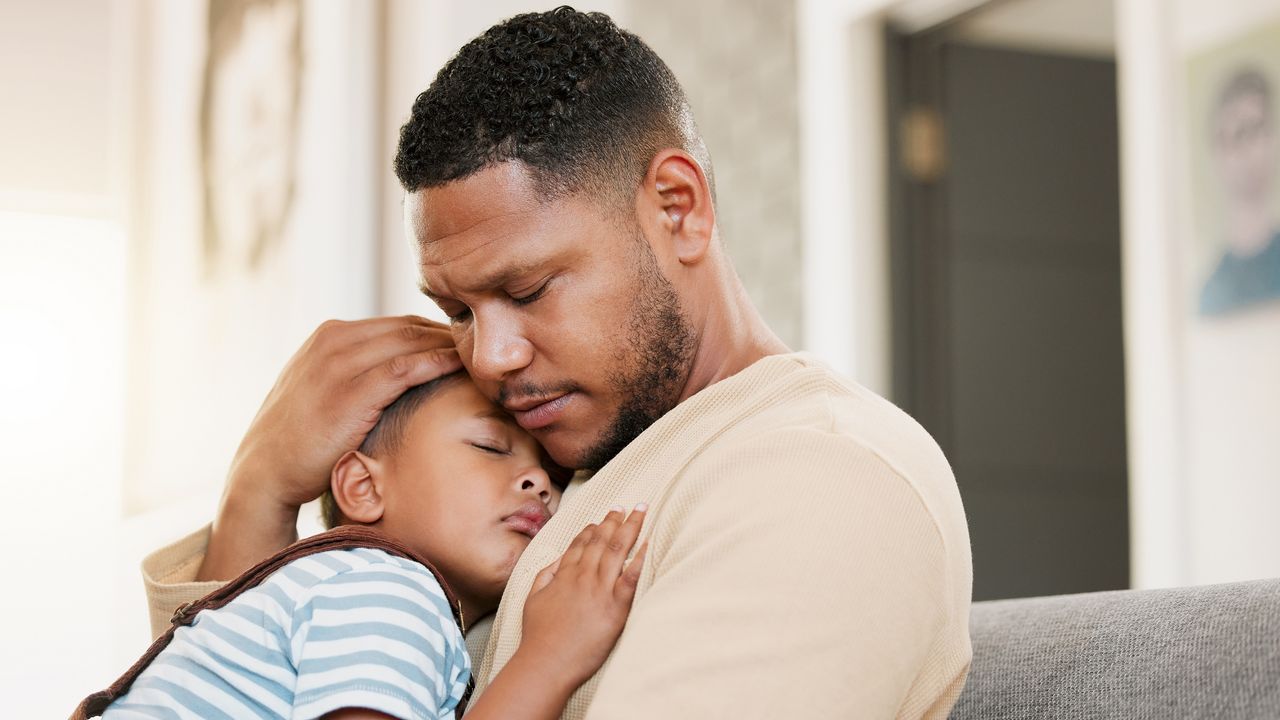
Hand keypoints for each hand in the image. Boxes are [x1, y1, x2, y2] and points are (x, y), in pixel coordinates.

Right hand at [200, 316, 461, 579]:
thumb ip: (360, 375)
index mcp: (330, 335)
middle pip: (410, 326)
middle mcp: (334, 340)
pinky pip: (404, 367)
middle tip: (488, 349)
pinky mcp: (350, 390)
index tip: (469, 349)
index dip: (437, 334)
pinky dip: (436, 361)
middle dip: (450, 335)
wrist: (265, 472)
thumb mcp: (326, 391)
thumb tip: (405, 375)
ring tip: (485, 356)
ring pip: (411, 340)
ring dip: (450, 344)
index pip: (399, 324)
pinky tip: (461, 365)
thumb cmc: (303, 440)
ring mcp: (340, 362)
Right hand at [520, 506, 647, 688]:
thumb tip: (558, 559)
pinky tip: (648, 543)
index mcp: (564, 574)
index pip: (581, 544)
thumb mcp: (533, 598)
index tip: (601, 518)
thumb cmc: (538, 635)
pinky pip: (631, 577)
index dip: (592, 528)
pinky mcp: (616, 607)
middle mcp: (583, 577)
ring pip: (618, 551)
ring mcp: (600, 590)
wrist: (547, 662)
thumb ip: (546, 574)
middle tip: (626, 506)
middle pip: (602, 541)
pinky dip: (640, 558)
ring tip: (640, 512)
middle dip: (615, 520)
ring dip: (630, 528)